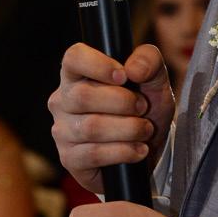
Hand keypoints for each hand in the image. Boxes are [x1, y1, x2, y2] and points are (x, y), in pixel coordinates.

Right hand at [50, 42, 174, 195]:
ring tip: (145, 130)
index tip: (124, 76)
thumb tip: (133, 69)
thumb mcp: (155, 79)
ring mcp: (62, 131)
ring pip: (91, 127)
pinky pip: (94, 154)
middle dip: (123, 102)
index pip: (73, 58)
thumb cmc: (144, 108)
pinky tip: (138, 149)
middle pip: (83, 96)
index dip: (98, 65)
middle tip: (143, 108)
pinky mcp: (70, 159)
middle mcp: (63, 100)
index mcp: (77, 74)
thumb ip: (148, 60)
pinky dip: (124, 151)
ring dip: (128, 129)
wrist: (151, 147)